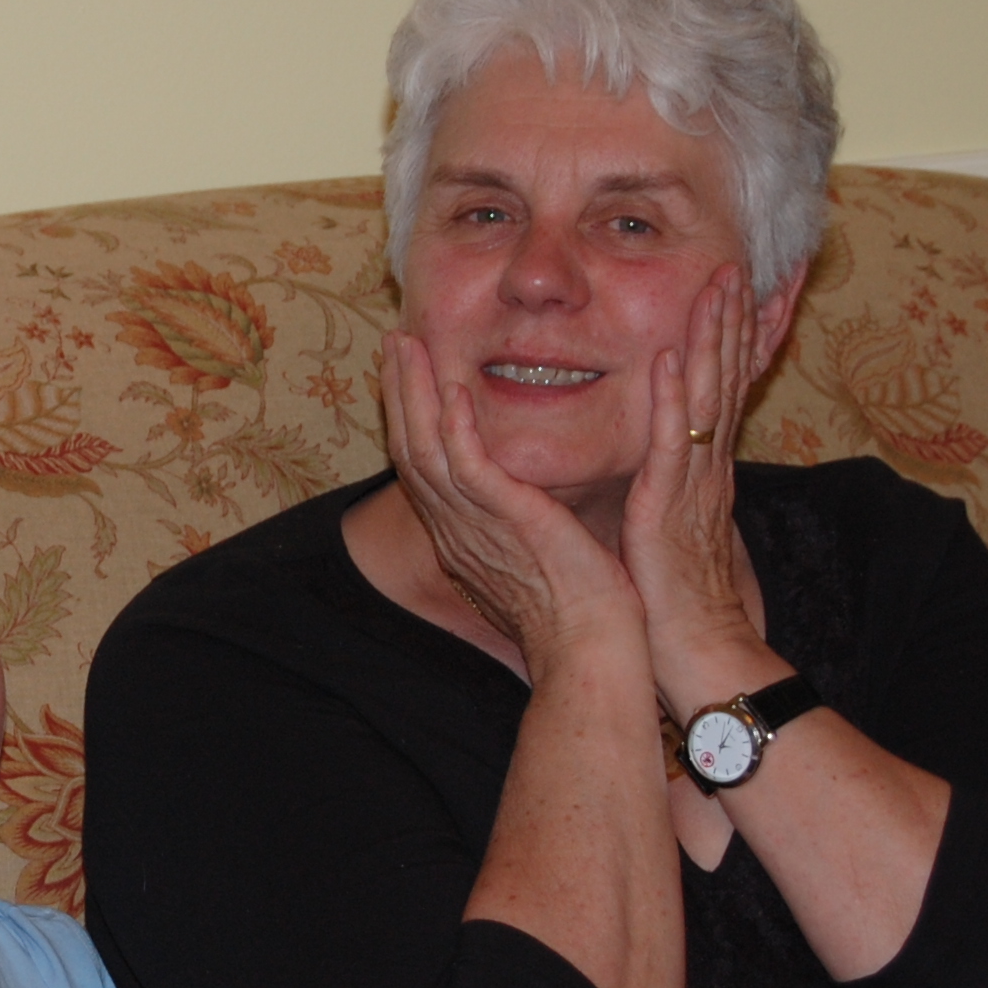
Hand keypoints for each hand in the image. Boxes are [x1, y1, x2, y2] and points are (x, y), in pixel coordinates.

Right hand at [381, 327, 639, 664]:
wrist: (590, 646)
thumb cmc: (576, 610)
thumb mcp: (535, 557)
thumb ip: (520, 524)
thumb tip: (529, 505)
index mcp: (460, 535)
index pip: (424, 465)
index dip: (412, 415)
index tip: (412, 373)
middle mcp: (454, 528)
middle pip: (409, 448)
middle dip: (400, 391)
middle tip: (396, 341)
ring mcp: (474, 524)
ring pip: (425, 447)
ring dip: (413, 392)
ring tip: (408, 344)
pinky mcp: (506, 518)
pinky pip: (467, 465)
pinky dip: (455, 425)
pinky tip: (451, 389)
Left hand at [620, 265, 784, 709]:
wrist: (696, 653)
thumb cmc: (675, 603)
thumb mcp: (670, 533)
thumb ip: (669, 496)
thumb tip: (661, 475)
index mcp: (702, 475)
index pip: (720, 394)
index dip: (729, 342)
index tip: (734, 292)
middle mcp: (706, 470)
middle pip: (725, 381)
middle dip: (731, 321)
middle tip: (735, 264)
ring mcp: (693, 485)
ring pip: (709, 397)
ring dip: (713, 338)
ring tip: (717, 285)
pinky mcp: (670, 508)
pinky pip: (674, 444)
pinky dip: (675, 399)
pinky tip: (673, 357)